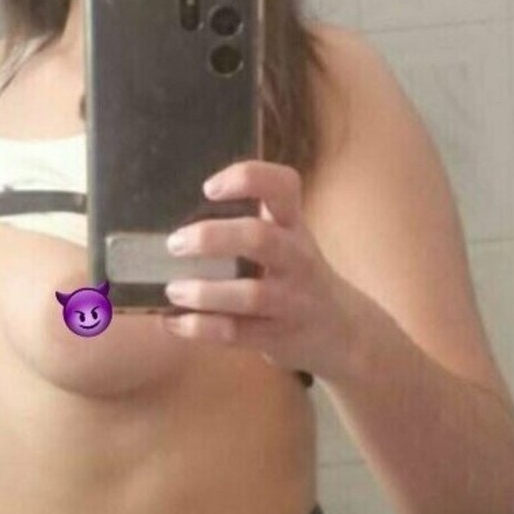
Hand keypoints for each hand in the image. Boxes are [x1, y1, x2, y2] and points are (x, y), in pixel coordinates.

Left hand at [160, 161, 362, 383]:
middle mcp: (297, 258)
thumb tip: (171, 220)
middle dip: (213, 238)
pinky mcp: (280, 336)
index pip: (283, 186)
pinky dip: (201, 328)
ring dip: (205, 292)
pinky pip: (238, 333)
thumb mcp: (287, 240)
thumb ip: (247, 222)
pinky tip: (174, 322)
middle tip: (175, 243)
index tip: (209, 188)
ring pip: (251, 294)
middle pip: (260, 238)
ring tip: (173, 290)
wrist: (343, 331)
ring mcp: (292, 300)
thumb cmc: (296, 276)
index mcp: (293, 225)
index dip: (247, 178)